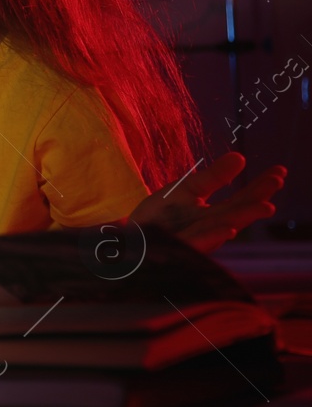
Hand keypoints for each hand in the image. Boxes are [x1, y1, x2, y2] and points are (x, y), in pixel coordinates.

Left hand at [128, 152, 286, 252]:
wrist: (127, 239)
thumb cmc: (158, 217)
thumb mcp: (186, 190)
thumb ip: (213, 178)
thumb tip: (240, 157)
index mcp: (212, 215)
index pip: (241, 200)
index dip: (260, 187)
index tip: (279, 171)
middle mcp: (208, 229)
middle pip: (236, 213)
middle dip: (257, 200)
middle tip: (276, 184)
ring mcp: (193, 240)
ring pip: (220, 229)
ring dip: (242, 218)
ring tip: (265, 207)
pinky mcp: (175, 249)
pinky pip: (196, 244)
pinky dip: (212, 237)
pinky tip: (229, 229)